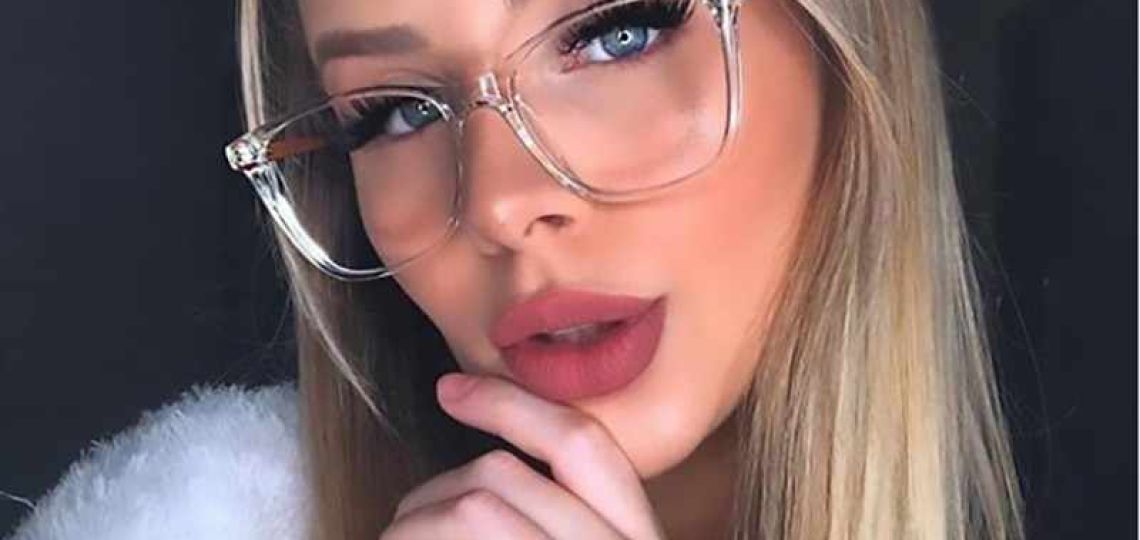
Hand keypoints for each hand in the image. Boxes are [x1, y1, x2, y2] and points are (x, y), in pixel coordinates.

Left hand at [379, 372, 664, 539]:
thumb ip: (562, 510)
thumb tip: (489, 470)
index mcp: (635, 536)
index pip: (583, 442)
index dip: (512, 405)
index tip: (450, 389)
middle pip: (507, 476)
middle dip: (437, 490)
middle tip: (406, 519)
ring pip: (475, 506)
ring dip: (415, 522)